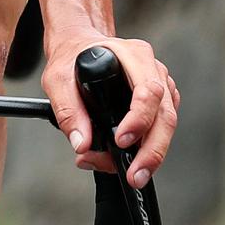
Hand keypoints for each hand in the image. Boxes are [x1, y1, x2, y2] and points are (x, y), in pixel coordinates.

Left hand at [44, 28, 178, 188]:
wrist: (79, 49)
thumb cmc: (72, 59)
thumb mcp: (57, 79)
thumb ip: (67, 111)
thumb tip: (82, 143)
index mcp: (133, 55)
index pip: (148, 91)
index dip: (139, 119)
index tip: (121, 140)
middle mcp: (153, 70)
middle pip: (165, 114)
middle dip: (152, 150)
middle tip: (135, 176)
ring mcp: (160, 85)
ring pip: (167, 124)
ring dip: (151, 154)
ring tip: (128, 173)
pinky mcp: (159, 102)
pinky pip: (161, 128)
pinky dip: (146, 148)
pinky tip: (125, 158)